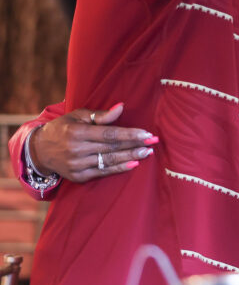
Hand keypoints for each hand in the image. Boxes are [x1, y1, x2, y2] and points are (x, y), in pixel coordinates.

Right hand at [30, 104, 157, 181]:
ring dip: (131, 157)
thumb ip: (101, 115)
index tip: (146, 133)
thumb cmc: (63, 128)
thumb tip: (122, 107)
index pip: (109, 134)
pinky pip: (103, 172)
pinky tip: (133, 164)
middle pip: (112, 147)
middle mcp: (76, 150)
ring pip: (109, 161)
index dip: (129, 134)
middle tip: (154, 142)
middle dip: (135, 145)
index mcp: (77, 132)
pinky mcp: (78, 176)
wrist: (39, 151)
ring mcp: (77, 165)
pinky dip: (119, 168)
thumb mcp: (78, 116)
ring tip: (148, 152)